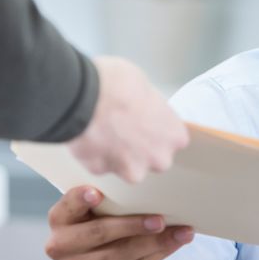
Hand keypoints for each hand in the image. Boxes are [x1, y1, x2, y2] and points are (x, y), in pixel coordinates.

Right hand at [44, 186, 193, 259]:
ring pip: (122, 252)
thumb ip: (110, 209)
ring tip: (181, 232)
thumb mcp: (93, 224)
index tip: (97, 193)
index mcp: (60, 220)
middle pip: (100, 231)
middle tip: (160, 219)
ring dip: (156, 241)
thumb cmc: (98, 245)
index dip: (80, 198)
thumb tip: (155, 192)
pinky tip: (175, 243)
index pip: (68, 205)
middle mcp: (61, 245)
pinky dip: (159, 253)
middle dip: (133, 224)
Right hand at [67, 56, 189, 182]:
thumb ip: (150, 108)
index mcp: (174, 135)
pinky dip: (96, 155)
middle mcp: (157, 158)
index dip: (157, 129)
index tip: (147, 121)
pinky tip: (90, 137)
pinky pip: (101, 165)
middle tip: (125, 129)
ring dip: (118, 155)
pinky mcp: (103, 172)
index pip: (173, 139)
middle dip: (141, 149)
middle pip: (153, 159)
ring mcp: (130, 169)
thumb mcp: (145, 86)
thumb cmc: (118, 87)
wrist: (84, 98)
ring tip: (104, 133)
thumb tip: (142, 108)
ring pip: (127, 167)